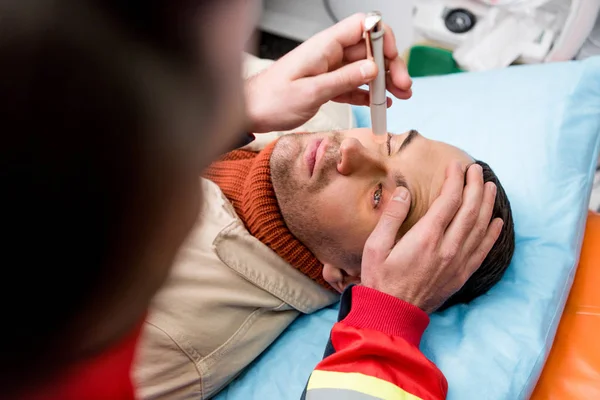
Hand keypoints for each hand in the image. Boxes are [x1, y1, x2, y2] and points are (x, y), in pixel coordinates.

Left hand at [245, 13, 411, 132]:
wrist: (251, 112)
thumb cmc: (271, 100)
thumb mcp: (310, 92)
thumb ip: (343, 79)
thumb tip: (372, 69)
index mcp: (324, 46)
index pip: (362, 26)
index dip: (381, 38)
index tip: (392, 59)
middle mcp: (329, 54)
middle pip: (368, 50)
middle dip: (390, 66)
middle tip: (403, 86)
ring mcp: (329, 69)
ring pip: (364, 69)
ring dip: (384, 82)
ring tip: (400, 96)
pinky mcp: (326, 85)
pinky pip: (353, 85)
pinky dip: (368, 94)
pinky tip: (380, 103)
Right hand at [360, 162, 503, 313]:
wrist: (393, 314)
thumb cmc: (380, 279)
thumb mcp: (376, 246)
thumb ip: (392, 217)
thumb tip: (404, 192)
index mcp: (425, 238)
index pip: (449, 200)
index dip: (455, 180)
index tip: (455, 166)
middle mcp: (447, 248)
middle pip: (469, 209)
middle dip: (474, 185)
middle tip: (475, 169)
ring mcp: (457, 262)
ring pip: (480, 226)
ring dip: (486, 203)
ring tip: (488, 186)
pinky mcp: (462, 274)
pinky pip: (483, 249)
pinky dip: (492, 233)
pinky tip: (497, 220)